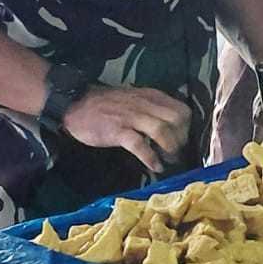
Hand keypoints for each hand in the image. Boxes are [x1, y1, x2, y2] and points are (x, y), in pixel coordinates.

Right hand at [62, 85, 190, 175]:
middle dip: (181, 139)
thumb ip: (152, 108)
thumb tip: (171, 127)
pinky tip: (155, 167)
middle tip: (175, 153)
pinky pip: (140, 145)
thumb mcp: (135, 100)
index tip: (181, 140)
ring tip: (168, 160)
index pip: (182, 110)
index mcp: (151, 96)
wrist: (76, 104)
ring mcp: (131, 117)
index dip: (186, 128)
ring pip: (162, 130)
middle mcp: (144, 104)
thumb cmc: (106, 105)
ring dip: (169, 148)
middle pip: (177, 119)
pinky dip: (150, 158)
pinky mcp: (118, 130)